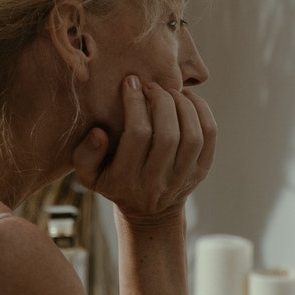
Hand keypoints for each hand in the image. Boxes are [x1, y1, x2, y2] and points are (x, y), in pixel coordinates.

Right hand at [71, 76, 215, 226]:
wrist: (150, 212)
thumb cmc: (115, 183)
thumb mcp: (89, 175)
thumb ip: (86, 154)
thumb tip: (99, 133)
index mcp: (128, 179)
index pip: (137, 135)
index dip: (135, 103)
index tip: (130, 82)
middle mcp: (158, 181)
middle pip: (168, 135)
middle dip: (161, 101)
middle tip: (151, 86)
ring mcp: (183, 177)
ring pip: (192, 135)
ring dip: (183, 105)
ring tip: (169, 91)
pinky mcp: (201, 171)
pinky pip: (209, 136)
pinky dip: (201, 111)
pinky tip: (187, 98)